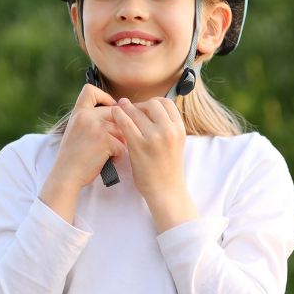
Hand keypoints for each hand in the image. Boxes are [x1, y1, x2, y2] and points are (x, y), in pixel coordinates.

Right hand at [39, 85, 125, 223]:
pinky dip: (118, 156)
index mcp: (78, 113)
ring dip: (120, 144)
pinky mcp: (105, 140)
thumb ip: (90, 121)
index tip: (110, 109)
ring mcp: (96, 127)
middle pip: (115, 112)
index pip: (90, 90)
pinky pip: (122, 145)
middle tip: (114, 142)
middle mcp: (87, 116)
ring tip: (108, 155)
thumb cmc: (73, 158)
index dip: (104, 97)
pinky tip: (108, 162)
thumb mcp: (76, 131)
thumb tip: (115, 112)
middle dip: (119, 128)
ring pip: (122, 130)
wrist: (66, 176)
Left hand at [111, 97, 199, 232]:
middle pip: (152, 104)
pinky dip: (118, 115)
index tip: (144, 108)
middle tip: (131, 110)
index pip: (166, 103)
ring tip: (119, 109)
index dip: (153, 102)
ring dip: (126, 108)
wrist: (165, 190)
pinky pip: (126, 123)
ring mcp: (154, 137)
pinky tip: (114, 114)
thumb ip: (167, 127)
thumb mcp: (175, 143)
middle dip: (140, 105)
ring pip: (137, 111)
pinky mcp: (139, 145)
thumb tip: (150, 110)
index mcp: (179, 129)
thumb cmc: (167, 169)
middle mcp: (169, 130)